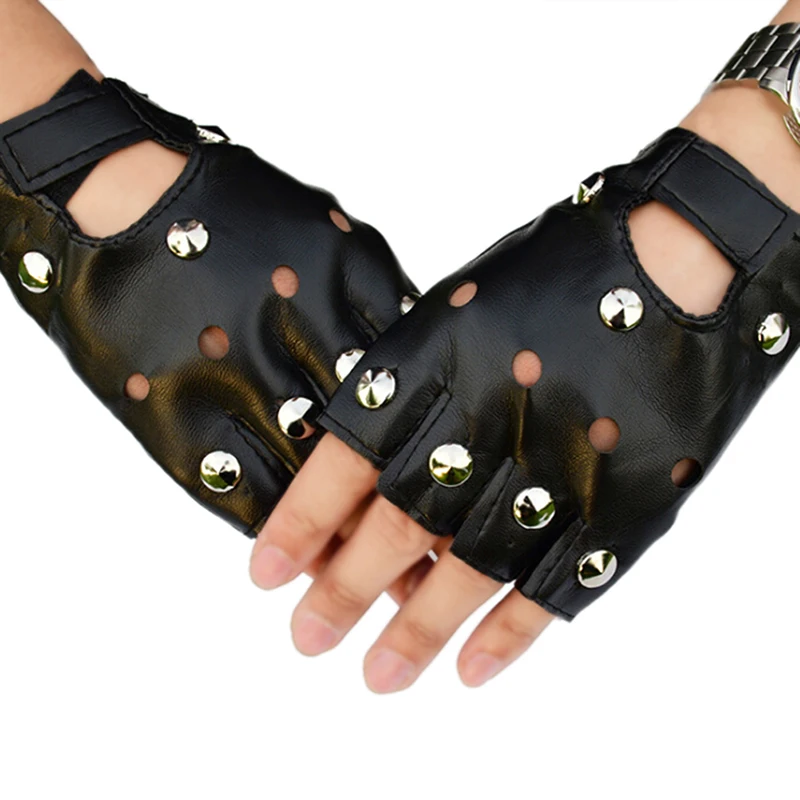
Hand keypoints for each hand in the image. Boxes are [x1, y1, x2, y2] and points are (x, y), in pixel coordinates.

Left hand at [252, 92, 799, 688]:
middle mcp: (486, 423)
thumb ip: (411, 381)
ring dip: (420, 631)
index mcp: (437, 367)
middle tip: (308, 640)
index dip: (301, 522)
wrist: (677, 259)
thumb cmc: (558, 269)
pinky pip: (557, 581)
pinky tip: (474, 669)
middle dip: (346, 592)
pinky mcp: (618, 498)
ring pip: (470, 570)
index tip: (265, 574)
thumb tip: (354, 451)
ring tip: (379, 678)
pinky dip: (513, 633)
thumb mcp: (462, 306)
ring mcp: (553, 467)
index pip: (347, 462)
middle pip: (399, 527)